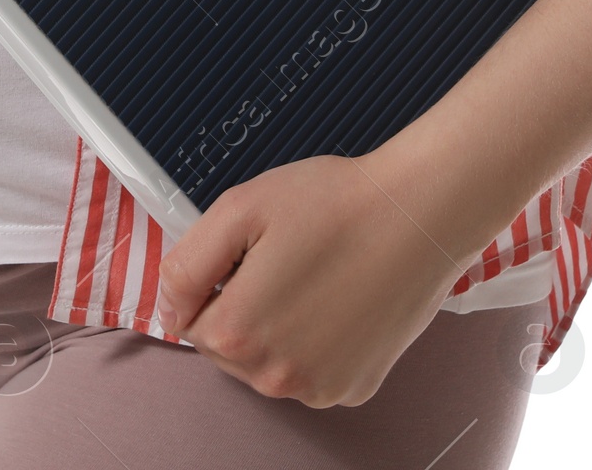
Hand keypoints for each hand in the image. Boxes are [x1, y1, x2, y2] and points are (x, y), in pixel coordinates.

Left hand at [155, 150, 472, 407]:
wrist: (419, 213)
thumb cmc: (336, 203)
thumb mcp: (241, 206)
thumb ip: (187, 261)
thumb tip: (171, 303)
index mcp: (236, 330)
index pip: (188, 318)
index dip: (212, 279)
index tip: (245, 252)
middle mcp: (272, 376)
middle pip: (226, 347)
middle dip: (241, 304)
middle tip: (284, 256)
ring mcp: (316, 389)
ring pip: (268, 362)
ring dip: (277, 327)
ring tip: (315, 274)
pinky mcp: (352, 389)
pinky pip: (312, 371)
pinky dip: (317, 342)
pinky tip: (341, 298)